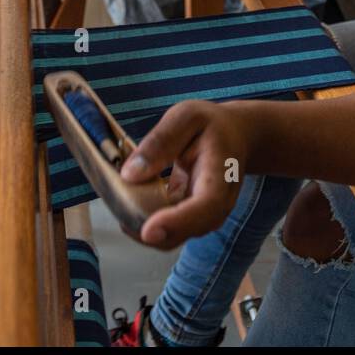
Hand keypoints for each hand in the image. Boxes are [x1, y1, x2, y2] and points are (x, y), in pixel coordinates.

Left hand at [120, 99, 248, 249]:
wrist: (237, 137)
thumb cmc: (213, 125)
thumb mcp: (187, 117)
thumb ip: (160, 142)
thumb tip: (130, 174)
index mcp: (220, 176)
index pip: (205, 207)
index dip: (177, 222)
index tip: (148, 230)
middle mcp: (216, 206)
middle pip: (183, 232)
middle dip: (147, 228)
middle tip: (117, 206)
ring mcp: (203, 217)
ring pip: (170, 237)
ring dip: (141, 225)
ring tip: (119, 200)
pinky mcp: (189, 220)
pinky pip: (163, 229)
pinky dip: (142, 220)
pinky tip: (127, 201)